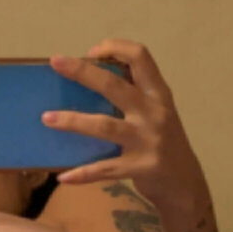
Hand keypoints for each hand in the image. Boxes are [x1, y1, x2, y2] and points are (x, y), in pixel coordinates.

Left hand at [43, 40, 205, 209]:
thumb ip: (134, 95)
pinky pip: (106, 169)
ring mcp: (148, 141)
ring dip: (73, 121)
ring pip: (105, 126)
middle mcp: (154, 112)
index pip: (140, 57)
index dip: (115, 48)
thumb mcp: (157, 112)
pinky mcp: (141, 168)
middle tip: (56, 62)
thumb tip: (89, 77)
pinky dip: (83, 174)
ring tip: (47, 119)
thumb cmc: (163, 142)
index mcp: (158, 94)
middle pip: (114, 86)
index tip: (91, 52)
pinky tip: (64, 176)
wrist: (185, 183)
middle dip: (83, 72)